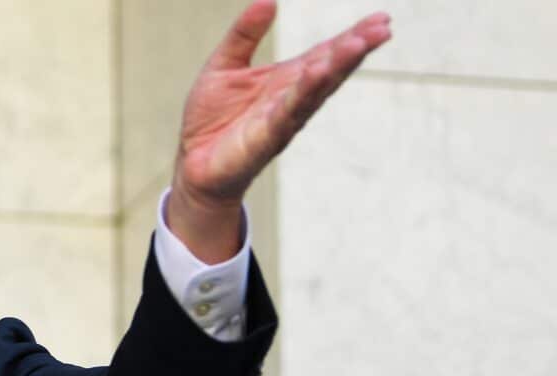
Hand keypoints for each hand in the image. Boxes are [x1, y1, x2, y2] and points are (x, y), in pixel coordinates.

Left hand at [166, 0, 391, 262]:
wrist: (191, 163)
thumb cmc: (211, 118)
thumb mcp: (223, 66)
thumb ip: (243, 35)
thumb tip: (267, 0)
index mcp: (286, 79)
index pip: (325, 54)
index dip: (352, 37)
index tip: (382, 19)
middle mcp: (291, 98)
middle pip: (330, 70)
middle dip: (355, 50)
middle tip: (383, 28)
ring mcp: (282, 120)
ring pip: (315, 91)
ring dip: (337, 68)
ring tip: (358, 44)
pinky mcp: (265, 139)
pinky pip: (287, 114)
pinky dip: (303, 94)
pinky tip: (317, 73)